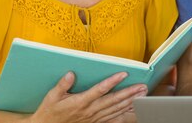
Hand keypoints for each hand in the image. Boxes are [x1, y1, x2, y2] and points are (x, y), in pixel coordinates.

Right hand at [30, 71, 146, 122]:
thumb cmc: (50, 111)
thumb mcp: (52, 97)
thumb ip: (62, 85)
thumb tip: (71, 74)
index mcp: (80, 102)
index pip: (100, 90)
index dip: (112, 81)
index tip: (123, 73)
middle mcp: (90, 110)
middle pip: (113, 100)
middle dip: (129, 93)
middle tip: (142, 86)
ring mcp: (94, 118)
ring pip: (116, 109)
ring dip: (130, 101)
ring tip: (142, 94)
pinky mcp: (96, 122)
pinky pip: (113, 118)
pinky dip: (124, 113)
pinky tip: (133, 108)